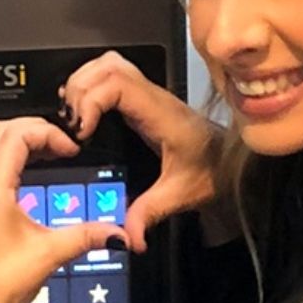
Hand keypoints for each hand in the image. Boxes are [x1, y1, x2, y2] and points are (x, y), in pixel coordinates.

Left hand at [0, 117, 125, 302]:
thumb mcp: (49, 254)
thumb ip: (86, 236)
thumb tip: (118, 232)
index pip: (16, 135)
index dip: (48, 133)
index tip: (70, 149)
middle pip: (0, 132)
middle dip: (34, 129)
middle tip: (60, 143)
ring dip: (19, 141)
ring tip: (48, 153)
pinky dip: (9, 159)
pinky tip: (29, 176)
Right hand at [60, 51, 222, 252]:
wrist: (231, 163)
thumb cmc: (210, 171)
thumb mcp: (179, 195)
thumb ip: (149, 213)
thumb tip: (128, 238)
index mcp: (160, 114)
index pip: (117, 84)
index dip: (89, 101)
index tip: (80, 130)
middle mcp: (153, 98)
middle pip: (107, 66)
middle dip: (79, 90)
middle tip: (71, 124)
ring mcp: (148, 95)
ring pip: (108, 65)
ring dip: (83, 83)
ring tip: (74, 115)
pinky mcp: (143, 100)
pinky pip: (112, 76)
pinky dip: (91, 86)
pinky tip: (85, 112)